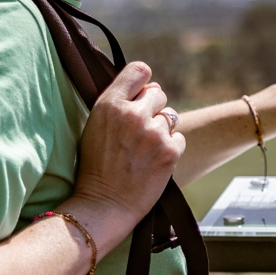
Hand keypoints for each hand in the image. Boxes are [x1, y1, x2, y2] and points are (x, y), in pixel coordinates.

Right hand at [70, 61, 185, 247]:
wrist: (104, 204)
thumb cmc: (97, 166)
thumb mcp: (96, 126)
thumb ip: (120, 103)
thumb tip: (153, 86)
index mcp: (110, 104)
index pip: (139, 70)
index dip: (142, 83)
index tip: (140, 95)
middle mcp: (132, 114)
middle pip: (159, 94)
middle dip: (153, 109)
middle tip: (139, 133)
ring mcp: (153, 132)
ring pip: (170, 117)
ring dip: (162, 130)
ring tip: (143, 151)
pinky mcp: (170, 151)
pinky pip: (179, 138)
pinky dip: (171, 148)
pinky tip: (153, 162)